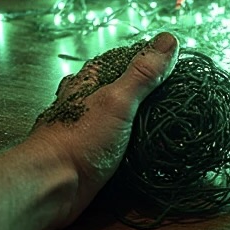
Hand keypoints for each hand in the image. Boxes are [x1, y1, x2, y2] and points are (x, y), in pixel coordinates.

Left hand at [26, 32, 179, 225]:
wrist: (51, 188)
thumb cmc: (78, 142)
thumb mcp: (117, 100)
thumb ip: (143, 73)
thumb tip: (169, 40)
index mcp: (91, 80)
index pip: (127, 59)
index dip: (153, 60)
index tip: (179, 66)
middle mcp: (89, 100)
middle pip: (126, 87)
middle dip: (151, 92)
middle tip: (179, 99)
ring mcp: (91, 128)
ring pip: (124, 116)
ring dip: (145, 121)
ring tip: (169, 124)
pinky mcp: (94, 154)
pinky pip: (122, 142)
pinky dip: (137, 143)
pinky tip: (150, 148)